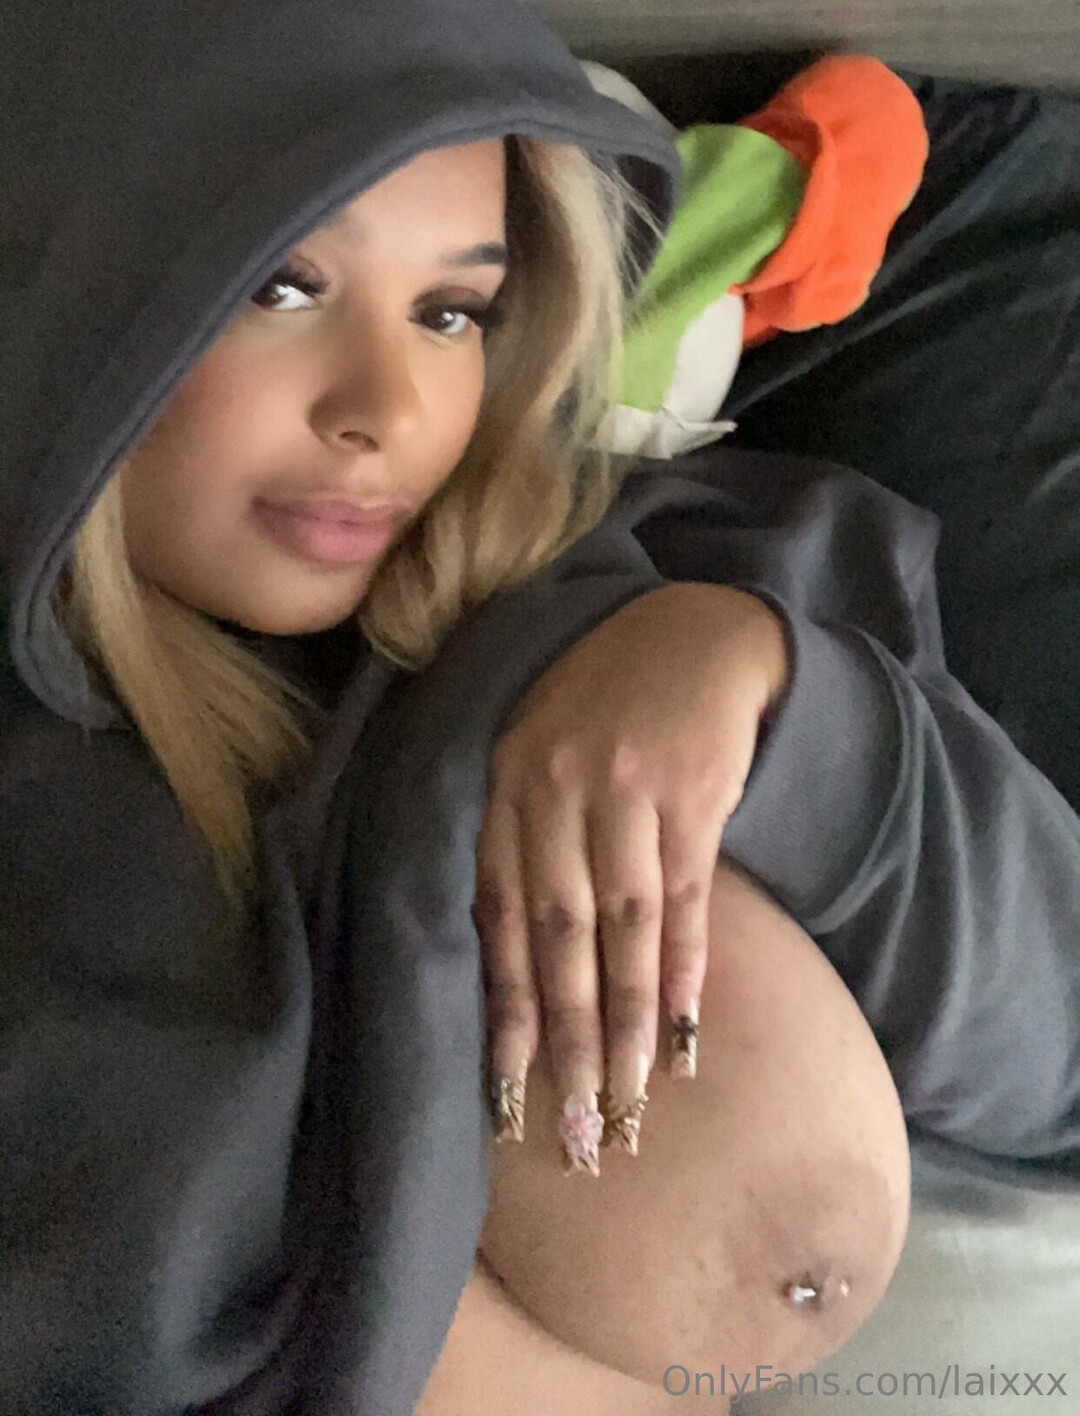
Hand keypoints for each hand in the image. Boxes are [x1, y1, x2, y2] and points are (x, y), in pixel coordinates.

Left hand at [473, 582, 788, 1172]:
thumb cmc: (605, 702)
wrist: (694, 633)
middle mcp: (557, 789)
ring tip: (629, 1105)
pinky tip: (681, 1035)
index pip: (499, 918)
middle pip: (560, 938)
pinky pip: (686, 899)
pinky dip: (684, 971)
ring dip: (626, 1026)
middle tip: (575, 1131)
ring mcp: (625, 789)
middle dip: (567, 1043)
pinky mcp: (691, 790)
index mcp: (506, 786)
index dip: (507, 1012)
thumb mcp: (538, 749)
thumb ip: (517, 837)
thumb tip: (504, 959)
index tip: (508, 1095)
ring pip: (624, 930)